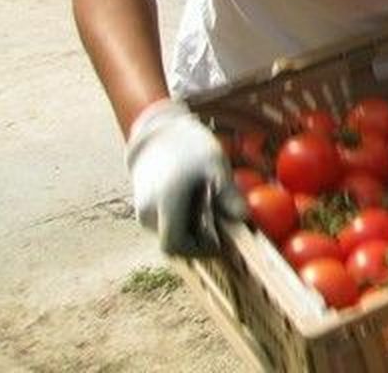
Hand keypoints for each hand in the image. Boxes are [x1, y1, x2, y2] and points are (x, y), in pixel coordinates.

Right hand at [126, 98, 246, 256]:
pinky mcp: (144, 209)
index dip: (197, 251)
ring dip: (191, 231)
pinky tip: (197, 205)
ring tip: (209, 210)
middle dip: (198, 242)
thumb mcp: (215, 166)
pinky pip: (165, 225)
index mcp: (164, 205)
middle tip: (222, 229)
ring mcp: (143, 213)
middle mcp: (148, 214)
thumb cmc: (190, 148)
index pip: (175, 246)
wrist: (159, 134)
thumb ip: (228, 194)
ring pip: (170, 235)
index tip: (219, 244)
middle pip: (174, 244)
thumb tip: (244, 218)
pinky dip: (183, 222)